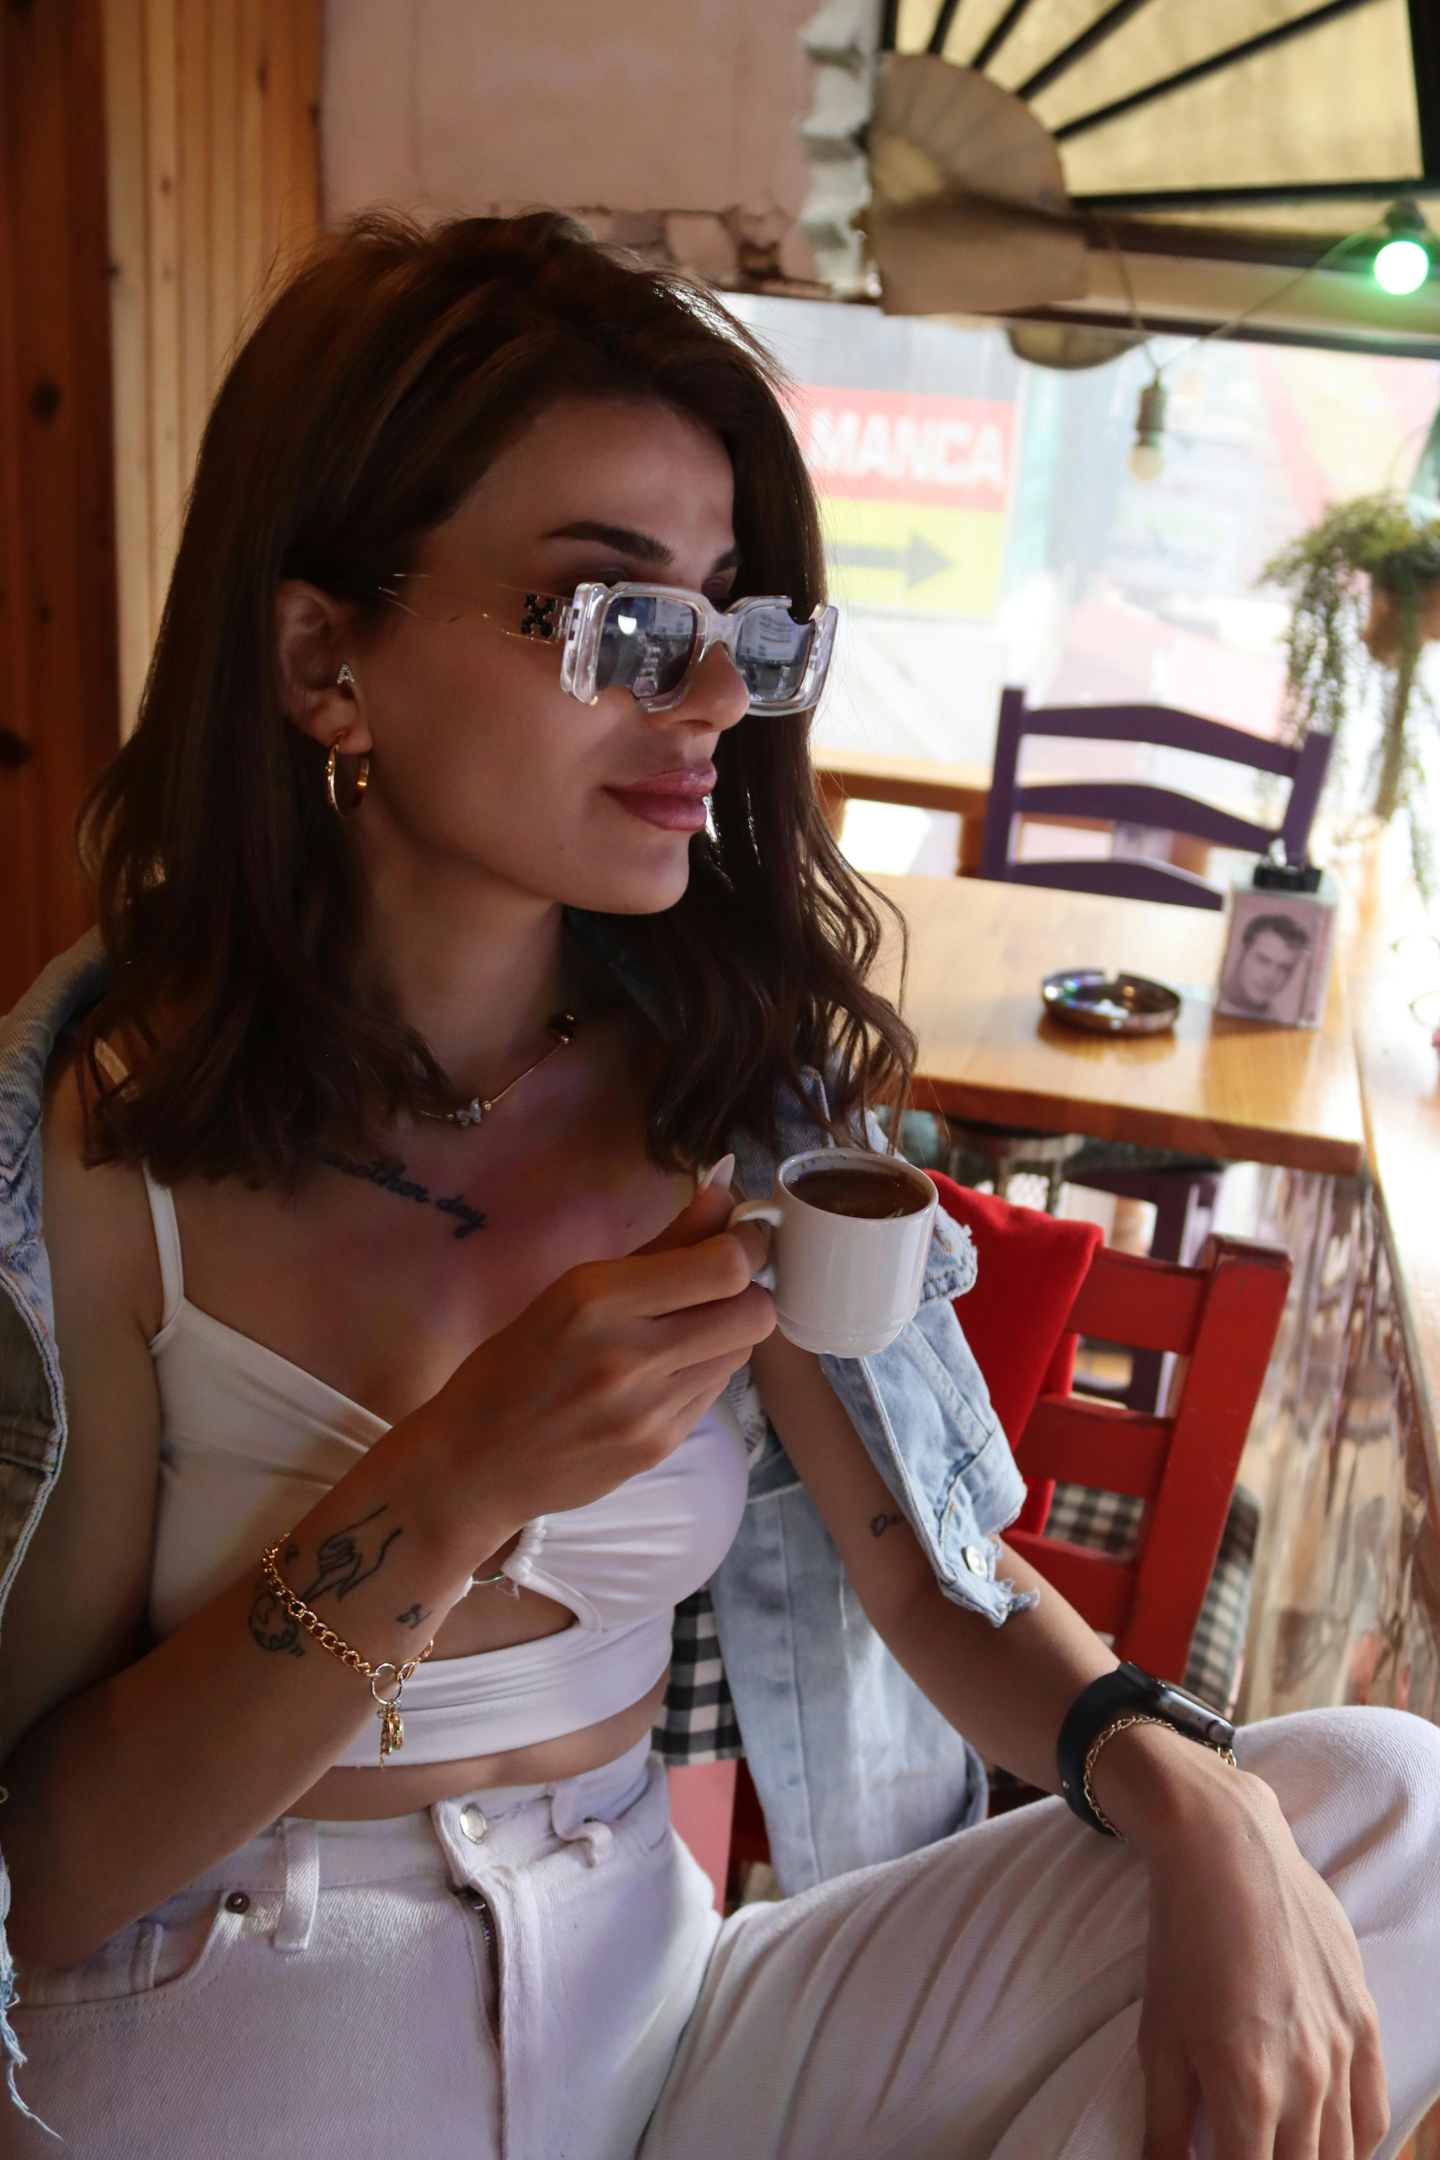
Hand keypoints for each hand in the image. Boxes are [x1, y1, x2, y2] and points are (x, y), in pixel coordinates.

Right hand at [397, 1181, 772, 1548]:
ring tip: (684, 1328)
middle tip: (724, 1282)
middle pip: (753, 1312)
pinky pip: (714, 1391)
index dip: (748, 1244)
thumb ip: (662, 1244)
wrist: (475, 1463)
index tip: (741, 1236)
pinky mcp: (661, 1446)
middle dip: (751, 1289)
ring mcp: (650, 1409)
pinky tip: (662, 1371)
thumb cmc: (513, 1365)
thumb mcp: (571, 1289)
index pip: (723, 1267)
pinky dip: (703, 1370)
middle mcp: (630, 1355)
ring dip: (728, 1331)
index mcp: (598, 1299)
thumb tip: (725, 1190)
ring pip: (742, 1352)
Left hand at [1104, 1733, 1388, 2159]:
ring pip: (1341, 2153)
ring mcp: (1343, 2051)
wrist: (1226, 1852)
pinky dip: (1353, 2141)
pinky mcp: (1364, 2020)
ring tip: (1276, 2146)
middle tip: (1241, 2147)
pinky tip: (1325, 2139)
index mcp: (1247, 2090)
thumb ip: (1165, 2125)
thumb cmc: (1181, 1942)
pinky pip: (1373, 2113)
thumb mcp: (1157, 2038)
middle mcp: (1306, 2080)